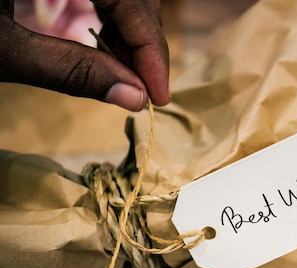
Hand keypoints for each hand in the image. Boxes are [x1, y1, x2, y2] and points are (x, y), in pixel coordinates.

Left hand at [0, 0, 168, 109]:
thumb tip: (133, 98)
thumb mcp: (3, 51)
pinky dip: (110, 17)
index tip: (157, 95)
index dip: (150, 48)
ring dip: (129, 32)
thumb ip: (67, 69)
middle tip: (142, 90)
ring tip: (123, 75)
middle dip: (144, 43)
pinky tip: (105, 48)